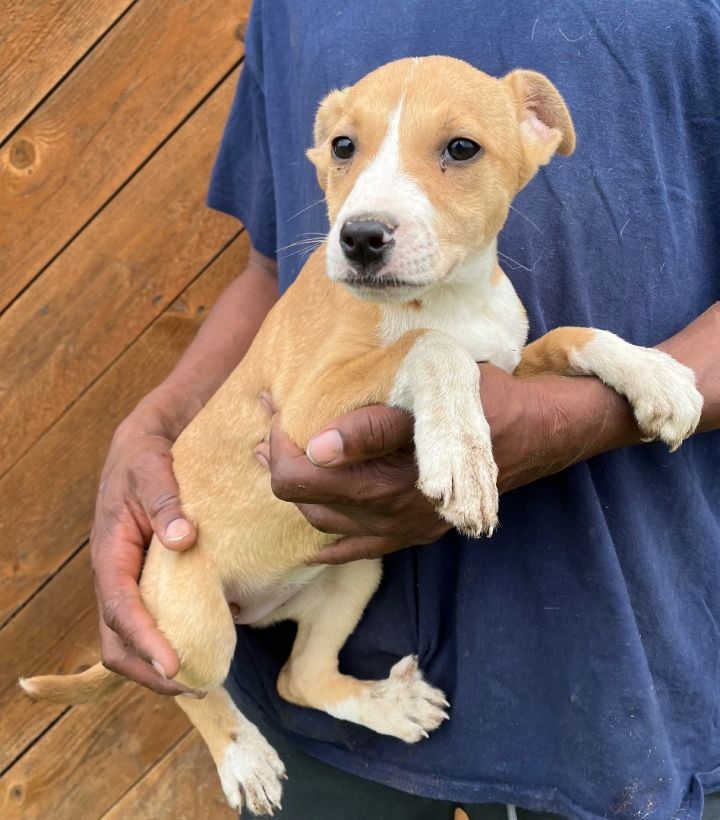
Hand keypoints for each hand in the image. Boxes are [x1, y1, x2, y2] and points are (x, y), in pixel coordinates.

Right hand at [90, 403, 201, 695]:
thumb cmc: (148, 454)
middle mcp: (118, 574)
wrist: (149, 441)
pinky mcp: (154, 577)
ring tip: (202, 678)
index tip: (172, 667)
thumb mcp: (153, 467)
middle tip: (192, 687)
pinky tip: (212, 641)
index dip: (143, 641)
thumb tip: (181, 540)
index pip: (119, 609)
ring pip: (135, 636)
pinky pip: (158, 617)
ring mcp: (134, 579)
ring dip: (161, 663)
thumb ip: (165, 500)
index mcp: (111, 552)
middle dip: (149, 670)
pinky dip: (177, 637)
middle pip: (118, 639)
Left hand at [255, 365, 555, 563]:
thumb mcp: (430, 397)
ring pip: (326, 525)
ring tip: (286, 461)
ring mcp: (403, 529)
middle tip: (272, 432)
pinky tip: (317, 540)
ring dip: (299, 494)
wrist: (534, 432)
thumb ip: (371, 427)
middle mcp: (390, 515)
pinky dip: (330, 543)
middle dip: (280, 465)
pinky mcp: (415, 534)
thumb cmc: (482, 403)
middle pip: (306, 502)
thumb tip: (317, 448)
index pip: (301, 476)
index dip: (279, 443)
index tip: (277, 410)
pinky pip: (359, 550)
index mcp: (387, 481)